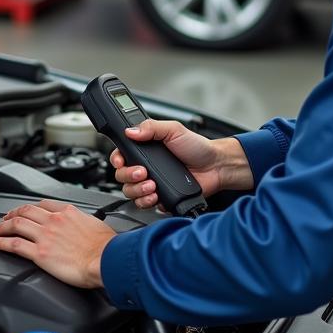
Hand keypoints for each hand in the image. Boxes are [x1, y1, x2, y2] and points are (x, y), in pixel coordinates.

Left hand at [0, 200, 114, 287]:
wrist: (106, 260)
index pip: (42, 204)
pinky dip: (0, 243)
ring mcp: (45, 236)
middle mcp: (53, 221)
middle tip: (3, 219)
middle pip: (25, 212)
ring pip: (15, 225)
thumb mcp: (96, 224)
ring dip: (0, 227)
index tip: (23, 211)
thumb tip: (83, 225)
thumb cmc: (106, 247)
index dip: (28, 207)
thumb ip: (83, 222)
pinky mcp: (40, 253)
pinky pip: (14, 245)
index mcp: (67, 212)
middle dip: (10, 215)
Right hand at [112, 120, 252, 209]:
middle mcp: (146, 167)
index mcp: (145, 149)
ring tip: (151, 186)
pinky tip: (156, 195)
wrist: (216, 167)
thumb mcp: (174, 130)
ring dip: (137, 190)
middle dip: (128, 176)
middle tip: (142, 173)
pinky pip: (145, 204)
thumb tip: (131, 130)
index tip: (121, 161)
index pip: (120, 155)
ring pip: (130, 192)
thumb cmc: (197, 147)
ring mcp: (152, 183)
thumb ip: (151, 127)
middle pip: (121, 176)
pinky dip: (148, 201)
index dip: (116, 160)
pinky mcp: (160, 197)